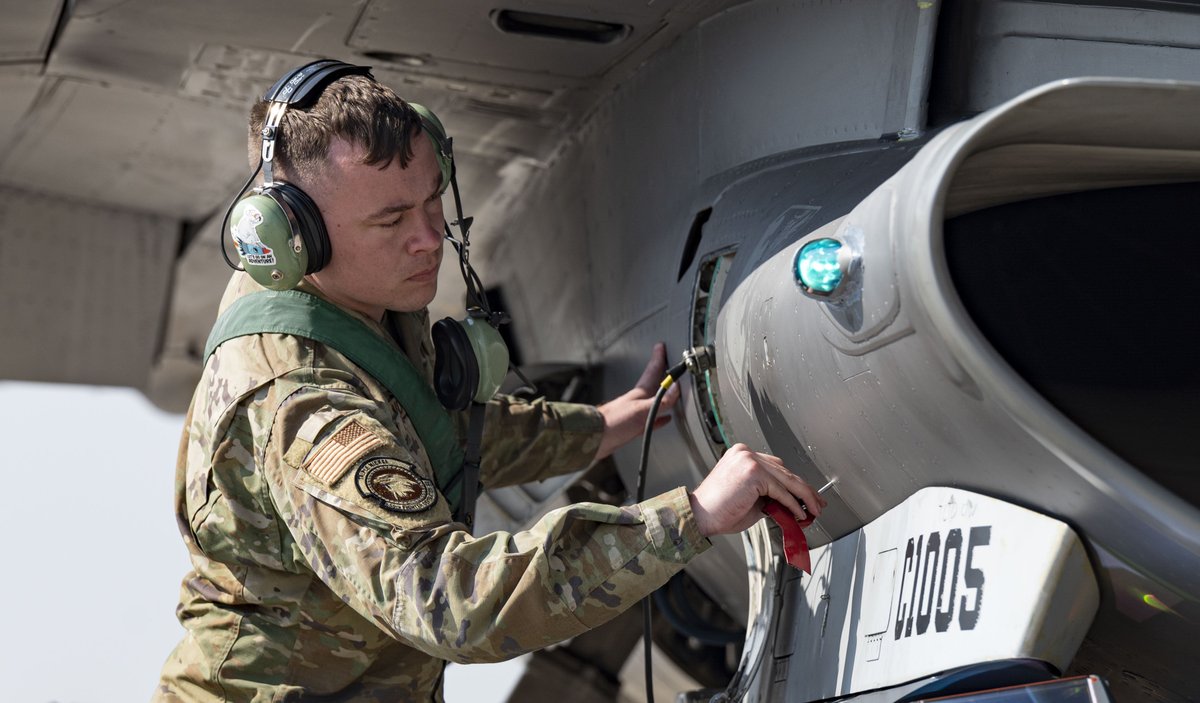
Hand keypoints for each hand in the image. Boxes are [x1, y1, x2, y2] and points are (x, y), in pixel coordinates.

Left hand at [593, 343, 679, 460]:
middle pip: (653, 384)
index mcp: (639, 393)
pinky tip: (664, 420)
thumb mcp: (641, 410)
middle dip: (660, 374)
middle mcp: (638, 401)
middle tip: (666, 364)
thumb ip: (661, 401)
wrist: (594, 439)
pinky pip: (651, 420)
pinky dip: (660, 419)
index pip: (652, 371)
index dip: (657, 358)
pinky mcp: (633, 427)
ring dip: (662, 396)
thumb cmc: (613, 422)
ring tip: (670, 391)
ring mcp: (635, 414)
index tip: (660, 346)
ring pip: (653, 402)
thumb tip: (676, 389)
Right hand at [687, 444, 826, 536]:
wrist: (698, 516)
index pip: (776, 467)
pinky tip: (800, 513)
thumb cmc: (719, 510)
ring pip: (787, 480)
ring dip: (805, 497)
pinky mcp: (754, 472)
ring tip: (814, 511)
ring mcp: (749, 460)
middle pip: (784, 471)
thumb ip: (769, 495)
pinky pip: (781, 490)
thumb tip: (791, 503)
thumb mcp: (750, 499)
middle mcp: (746, 452)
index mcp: (742, 454)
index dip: (794, 483)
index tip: (807, 496)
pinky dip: (793, 504)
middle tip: (818, 504)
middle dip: (805, 490)